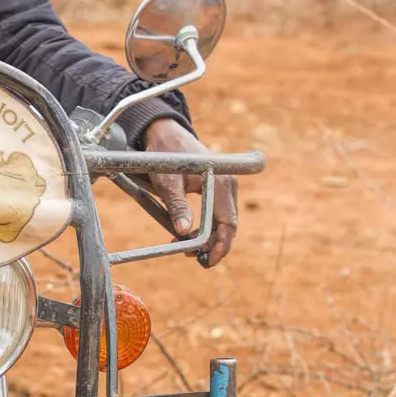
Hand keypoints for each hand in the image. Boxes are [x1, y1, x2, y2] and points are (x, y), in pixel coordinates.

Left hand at [143, 117, 237, 267]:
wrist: (166, 135)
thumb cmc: (166, 158)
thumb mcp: (167, 183)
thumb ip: (176, 206)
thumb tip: (182, 232)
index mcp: (221, 184)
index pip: (229, 224)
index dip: (221, 245)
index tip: (208, 261)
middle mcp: (229, 186)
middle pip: (229, 226)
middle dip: (213, 245)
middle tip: (191, 256)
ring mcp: (225, 187)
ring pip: (224, 222)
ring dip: (208, 237)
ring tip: (185, 247)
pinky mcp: (219, 188)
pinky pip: (217, 214)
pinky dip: (206, 227)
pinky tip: (187, 233)